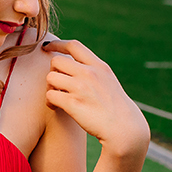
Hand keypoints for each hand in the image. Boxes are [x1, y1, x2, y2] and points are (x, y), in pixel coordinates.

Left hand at [42, 39, 149, 158]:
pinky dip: (50, 102)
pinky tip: (56, 107)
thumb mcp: (107, 81)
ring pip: (50, 77)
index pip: (74, 46)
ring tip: (56, 97)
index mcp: (98, 66)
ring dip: (50, 87)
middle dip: (53, 71)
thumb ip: (92, 71)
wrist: (123, 127)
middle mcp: (89, 73)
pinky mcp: (73, 103)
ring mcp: (81, 88)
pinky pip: (50, 95)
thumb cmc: (114, 107)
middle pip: (56, 61)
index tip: (47, 46)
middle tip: (57, 84)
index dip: (57, 44)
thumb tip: (74, 65)